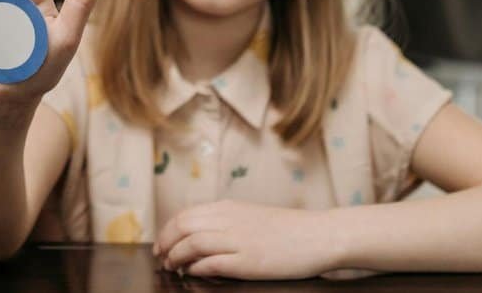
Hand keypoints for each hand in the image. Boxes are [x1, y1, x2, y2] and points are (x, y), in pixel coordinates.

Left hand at [153, 200, 338, 280]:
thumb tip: (200, 233)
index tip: (162, 243)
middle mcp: (229, 221)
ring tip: (172, 267)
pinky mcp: (248, 261)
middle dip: (166, 243)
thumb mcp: (251, 216)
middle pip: (183, 227)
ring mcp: (238, 240)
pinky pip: (212, 263)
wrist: (319, 235)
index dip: (168, 230)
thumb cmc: (288, 229)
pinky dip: (196, 268)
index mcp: (229, 208)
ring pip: (192, 243)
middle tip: (162, 257)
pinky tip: (193, 273)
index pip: (185, 215)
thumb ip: (226, 221)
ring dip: (176, 256)